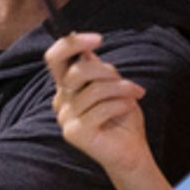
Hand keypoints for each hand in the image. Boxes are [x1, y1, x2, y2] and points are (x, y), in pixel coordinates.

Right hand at [45, 33, 169, 189]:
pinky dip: (121, 105)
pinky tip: (129, 109)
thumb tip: (85, 49)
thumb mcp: (113, 84)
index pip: (55, 58)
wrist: (131, 150)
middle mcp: (61, 101)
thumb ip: (97, 68)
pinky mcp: (74, 133)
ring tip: (135, 95)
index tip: (97, 39)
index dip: (72, 43)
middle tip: (128, 83)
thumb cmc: (122, 116)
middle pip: (76, 70)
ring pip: (95, 90)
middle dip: (106, 71)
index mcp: (67, 86)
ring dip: (122, 89)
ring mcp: (65, 118)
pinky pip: (101, 108)